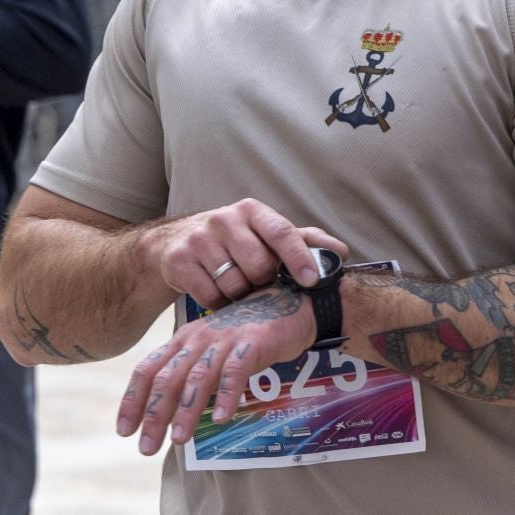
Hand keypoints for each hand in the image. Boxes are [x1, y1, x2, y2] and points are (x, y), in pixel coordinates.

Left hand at [117, 283, 315, 454]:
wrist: (287, 302)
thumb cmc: (245, 333)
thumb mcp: (210, 350)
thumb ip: (190, 375)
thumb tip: (168, 414)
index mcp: (182, 341)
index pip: (148, 370)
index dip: (133, 401)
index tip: (124, 431)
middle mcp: (198, 339)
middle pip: (167, 379)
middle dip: (154, 415)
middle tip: (146, 448)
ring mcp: (224, 340)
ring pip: (197, 377)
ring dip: (186, 410)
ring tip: (179, 440)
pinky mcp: (252, 342)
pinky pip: (235, 370)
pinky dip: (226, 395)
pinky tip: (220, 419)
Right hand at [135, 197, 346, 309]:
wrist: (174, 244)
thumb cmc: (233, 241)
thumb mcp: (264, 234)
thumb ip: (303, 242)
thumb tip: (341, 251)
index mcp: (251, 211)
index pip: (282, 232)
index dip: (299, 257)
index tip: (312, 280)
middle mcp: (224, 219)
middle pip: (259, 266)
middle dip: (263, 282)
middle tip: (257, 282)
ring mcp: (199, 239)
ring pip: (235, 285)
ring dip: (240, 296)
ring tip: (235, 287)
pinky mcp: (179, 261)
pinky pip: (211, 296)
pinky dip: (219, 303)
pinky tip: (217, 293)